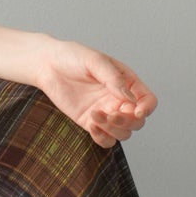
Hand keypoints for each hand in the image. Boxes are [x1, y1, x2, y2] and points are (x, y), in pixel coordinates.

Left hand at [27, 38, 157, 147]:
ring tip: (95, 116)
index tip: (136, 111)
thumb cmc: (72, 57)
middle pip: (137, 122)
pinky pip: (105, 139)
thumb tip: (130, 98)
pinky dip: (102, 138)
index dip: (147, 109)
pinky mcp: (91, 122)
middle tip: (110, 115)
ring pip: (123, 134)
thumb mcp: (94, 61)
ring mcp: (106, 113)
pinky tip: (91, 125)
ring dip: (113, 130)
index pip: (148, 101)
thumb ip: (113, 79)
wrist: (47, 65)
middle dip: (127, 122)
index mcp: (127, 83)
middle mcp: (119, 100)